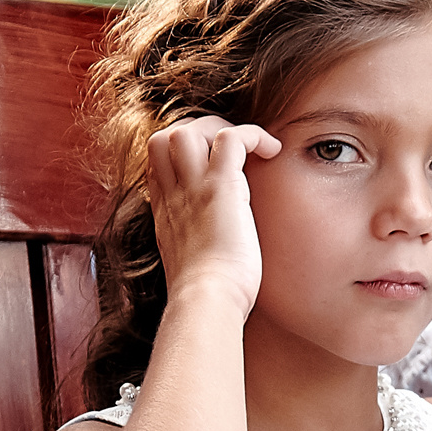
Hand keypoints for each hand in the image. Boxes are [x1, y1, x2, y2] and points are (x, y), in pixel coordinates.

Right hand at [143, 116, 279, 313]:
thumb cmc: (208, 296)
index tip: (211, 164)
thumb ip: (195, 246)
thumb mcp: (190, 264)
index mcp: (165, 212)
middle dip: (197, 130)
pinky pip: (231, 139)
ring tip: (252, 147)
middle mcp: (173, 195)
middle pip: (165, 137)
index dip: (181, 152)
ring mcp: (193, 188)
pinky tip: (273, 151)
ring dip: (222, 128)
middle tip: (232, 149)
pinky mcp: (220, 188)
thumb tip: (213, 249)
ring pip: (189, 129)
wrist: (206, 301)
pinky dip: (254, 135)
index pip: (158, 162)